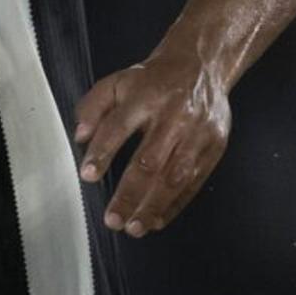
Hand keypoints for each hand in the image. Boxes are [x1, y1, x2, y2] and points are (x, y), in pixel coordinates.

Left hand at [71, 58, 234, 237]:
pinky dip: (176, 204)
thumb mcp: (118, 83)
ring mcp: (198, 133)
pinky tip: (158, 220)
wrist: (202, 66)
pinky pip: (195, 181)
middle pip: (150, 161)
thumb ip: (93, 107)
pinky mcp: (215, 145)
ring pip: (175, 176)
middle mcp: (174, 115)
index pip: (118, 127)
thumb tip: (80, 137)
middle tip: (113, 219)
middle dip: (129, 194)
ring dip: (153, 206)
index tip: (88, 176)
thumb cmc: (153, 81)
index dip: (102, 152)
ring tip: (134, 228)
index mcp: (146, 96)